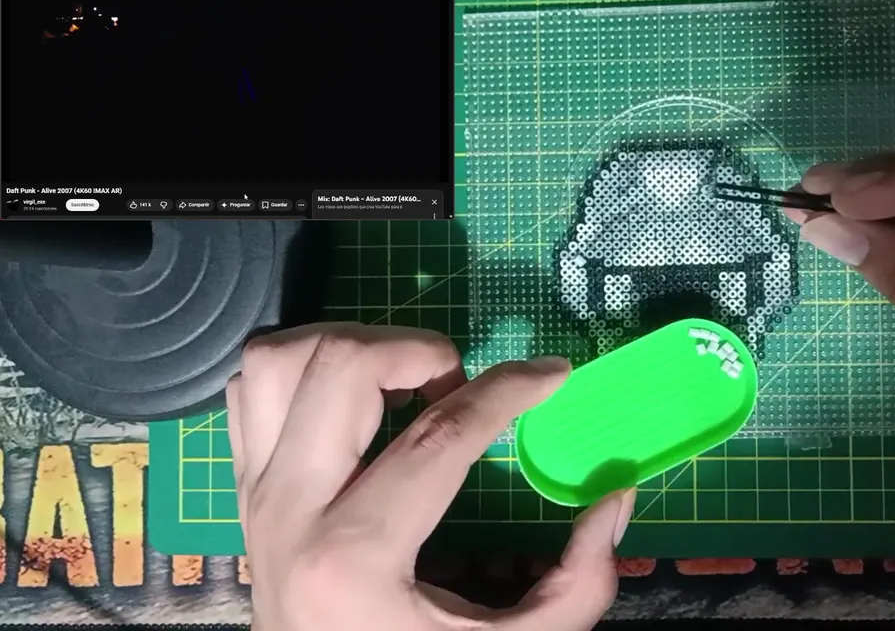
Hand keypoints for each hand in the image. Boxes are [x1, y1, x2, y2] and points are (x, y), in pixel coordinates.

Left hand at [227, 323, 635, 630]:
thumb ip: (578, 586)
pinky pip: (252, 388)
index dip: (509, 390)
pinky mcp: (241, 488)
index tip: (552, 374)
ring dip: (351, 346)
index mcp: (356, 555)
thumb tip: (615, 499)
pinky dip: (304, 370)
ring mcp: (255, 495)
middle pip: (341, 368)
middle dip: (419, 349)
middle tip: (459, 385)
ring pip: (280, 361)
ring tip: (401, 380)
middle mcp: (290, 511)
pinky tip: (352, 401)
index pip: (440, 434)